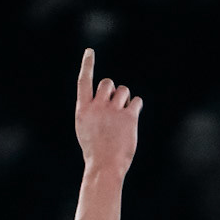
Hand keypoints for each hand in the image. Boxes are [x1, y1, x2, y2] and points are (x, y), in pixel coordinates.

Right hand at [75, 48, 141, 177]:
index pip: (84, 81)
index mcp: (83, 110)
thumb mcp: (86, 131)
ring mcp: (112, 111)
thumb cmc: (95, 153)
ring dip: (125, 101)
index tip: (90, 52)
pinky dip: (136, 108)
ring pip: (124, 91)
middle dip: (113, 91)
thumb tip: (111, 98)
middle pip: (108, 83)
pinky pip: (136, 101)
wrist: (105, 168)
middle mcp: (97, 106)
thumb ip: (94, 112)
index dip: (87, 65)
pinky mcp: (128, 117)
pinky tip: (131, 120)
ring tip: (121, 119)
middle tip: (114, 107)